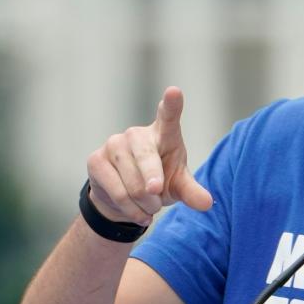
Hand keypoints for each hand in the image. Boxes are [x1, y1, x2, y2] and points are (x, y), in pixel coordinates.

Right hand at [85, 87, 213, 225]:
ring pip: (133, 184)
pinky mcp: (96, 160)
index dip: (172, 104)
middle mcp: (137, 134)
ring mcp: (114, 144)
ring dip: (146, 204)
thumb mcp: (178, 186)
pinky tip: (138, 211)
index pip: (169, 116)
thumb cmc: (158, 182)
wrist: (124, 198)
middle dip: (154, 185)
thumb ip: (192, 192)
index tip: (174, 92)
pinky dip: (131, 210)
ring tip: (150, 206)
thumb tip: (207, 203)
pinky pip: (117, 193)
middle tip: (157, 197)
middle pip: (148, 160)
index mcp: (164, 133)